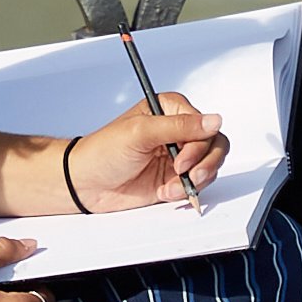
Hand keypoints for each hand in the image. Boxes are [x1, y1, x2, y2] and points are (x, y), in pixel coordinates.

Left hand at [59, 93, 225, 209]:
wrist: (86, 183)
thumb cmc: (103, 151)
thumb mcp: (140, 133)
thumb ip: (180, 126)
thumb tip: (214, 120)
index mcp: (170, 109)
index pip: (205, 125)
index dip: (199, 144)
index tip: (182, 160)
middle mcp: (177, 131)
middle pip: (214, 146)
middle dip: (203, 165)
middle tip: (184, 176)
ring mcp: (178, 155)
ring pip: (209, 167)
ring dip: (193, 181)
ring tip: (170, 187)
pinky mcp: (174, 177)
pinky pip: (196, 185)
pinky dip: (184, 192)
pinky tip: (164, 192)